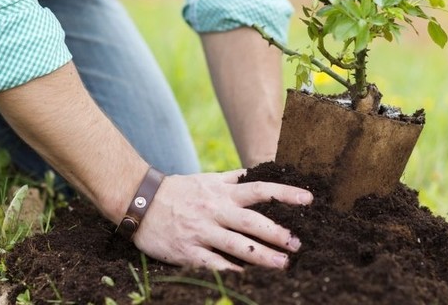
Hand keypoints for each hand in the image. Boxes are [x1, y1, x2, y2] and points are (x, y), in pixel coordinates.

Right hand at [132, 169, 312, 270]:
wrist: (139, 202)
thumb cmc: (178, 191)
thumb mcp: (206, 179)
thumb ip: (232, 178)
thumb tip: (258, 171)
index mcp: (222, 192)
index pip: (260, 189)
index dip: (285, 194)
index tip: (308, 200)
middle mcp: (215, 210)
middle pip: (252, 221)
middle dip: (278, 233)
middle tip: (298, 244)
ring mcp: (201, 231)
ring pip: (237, 245)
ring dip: (262, 256)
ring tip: (283, 264)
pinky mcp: (188, 251)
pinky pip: (214, 263)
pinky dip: (232, 271)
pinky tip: (249, 277)